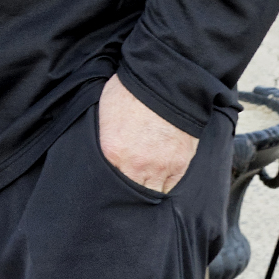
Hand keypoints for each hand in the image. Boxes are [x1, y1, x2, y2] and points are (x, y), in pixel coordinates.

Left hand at [97, 75, 197, 194]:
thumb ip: (102, 140)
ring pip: (151, 195)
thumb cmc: (130, 92)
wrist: (165, 84)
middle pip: (129, 195)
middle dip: (125, 195)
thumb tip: (99, 153)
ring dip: (145, 192)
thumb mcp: (103, 114)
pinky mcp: (179, 166)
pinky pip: (170, 188)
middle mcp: (135, 166)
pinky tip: (157, 184)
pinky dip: (163, 187)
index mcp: (112, 152)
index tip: (104, 190)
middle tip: (121, 194)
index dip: (105, 188)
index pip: (106, 184)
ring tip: (139, 189)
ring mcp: (160, 168)